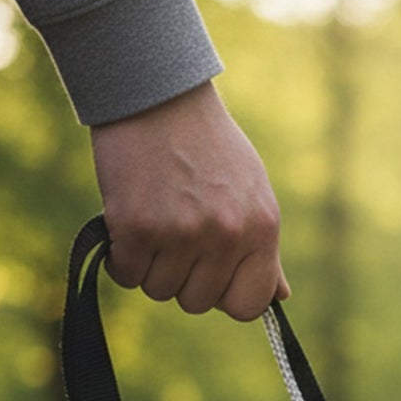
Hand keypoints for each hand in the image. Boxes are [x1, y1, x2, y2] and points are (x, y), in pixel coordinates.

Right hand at [90, 82, 289, 321]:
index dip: (225, 297)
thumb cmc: (207, 146)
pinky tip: (127, 229)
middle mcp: (226, 235)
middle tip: (175, 238)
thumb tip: (279, 297)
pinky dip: (121, 259)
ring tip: (154, 225)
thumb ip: (263, 249)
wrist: (156, 95)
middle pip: (198, 302)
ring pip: (160, 291)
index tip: (211, 277)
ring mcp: (181, 233)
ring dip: (150, 267)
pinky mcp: (136, 226)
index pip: (249, 305)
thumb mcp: (252, 191)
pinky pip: (126, 275)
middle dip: (183, 278)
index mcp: (261, 230)